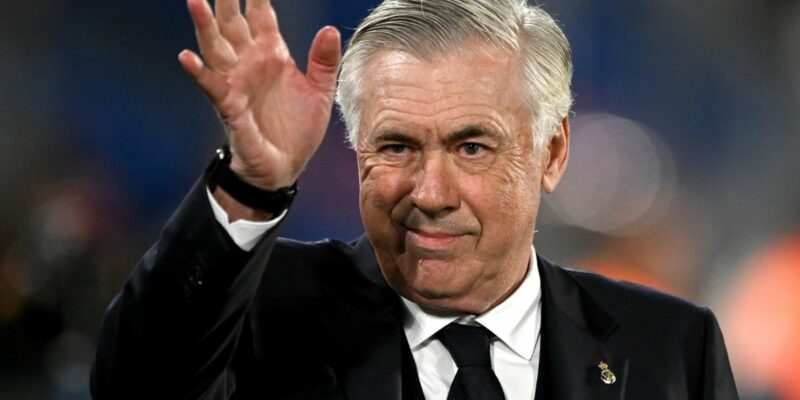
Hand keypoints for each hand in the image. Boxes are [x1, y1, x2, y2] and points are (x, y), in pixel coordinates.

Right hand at [178, 0, 340, 189]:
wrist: (285, 166)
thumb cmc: (298, 130)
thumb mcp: (320, 93)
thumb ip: (323, 61)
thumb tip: (330, 30)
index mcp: (272, 55)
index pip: (261, 16)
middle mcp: (250, 63)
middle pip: (233, 22)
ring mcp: (237, 83)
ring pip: (216, 47)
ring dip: (204, 25)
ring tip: (196, 0)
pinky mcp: (230, 107)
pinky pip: (212, 86)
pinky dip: (198, 72)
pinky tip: (186, 57)